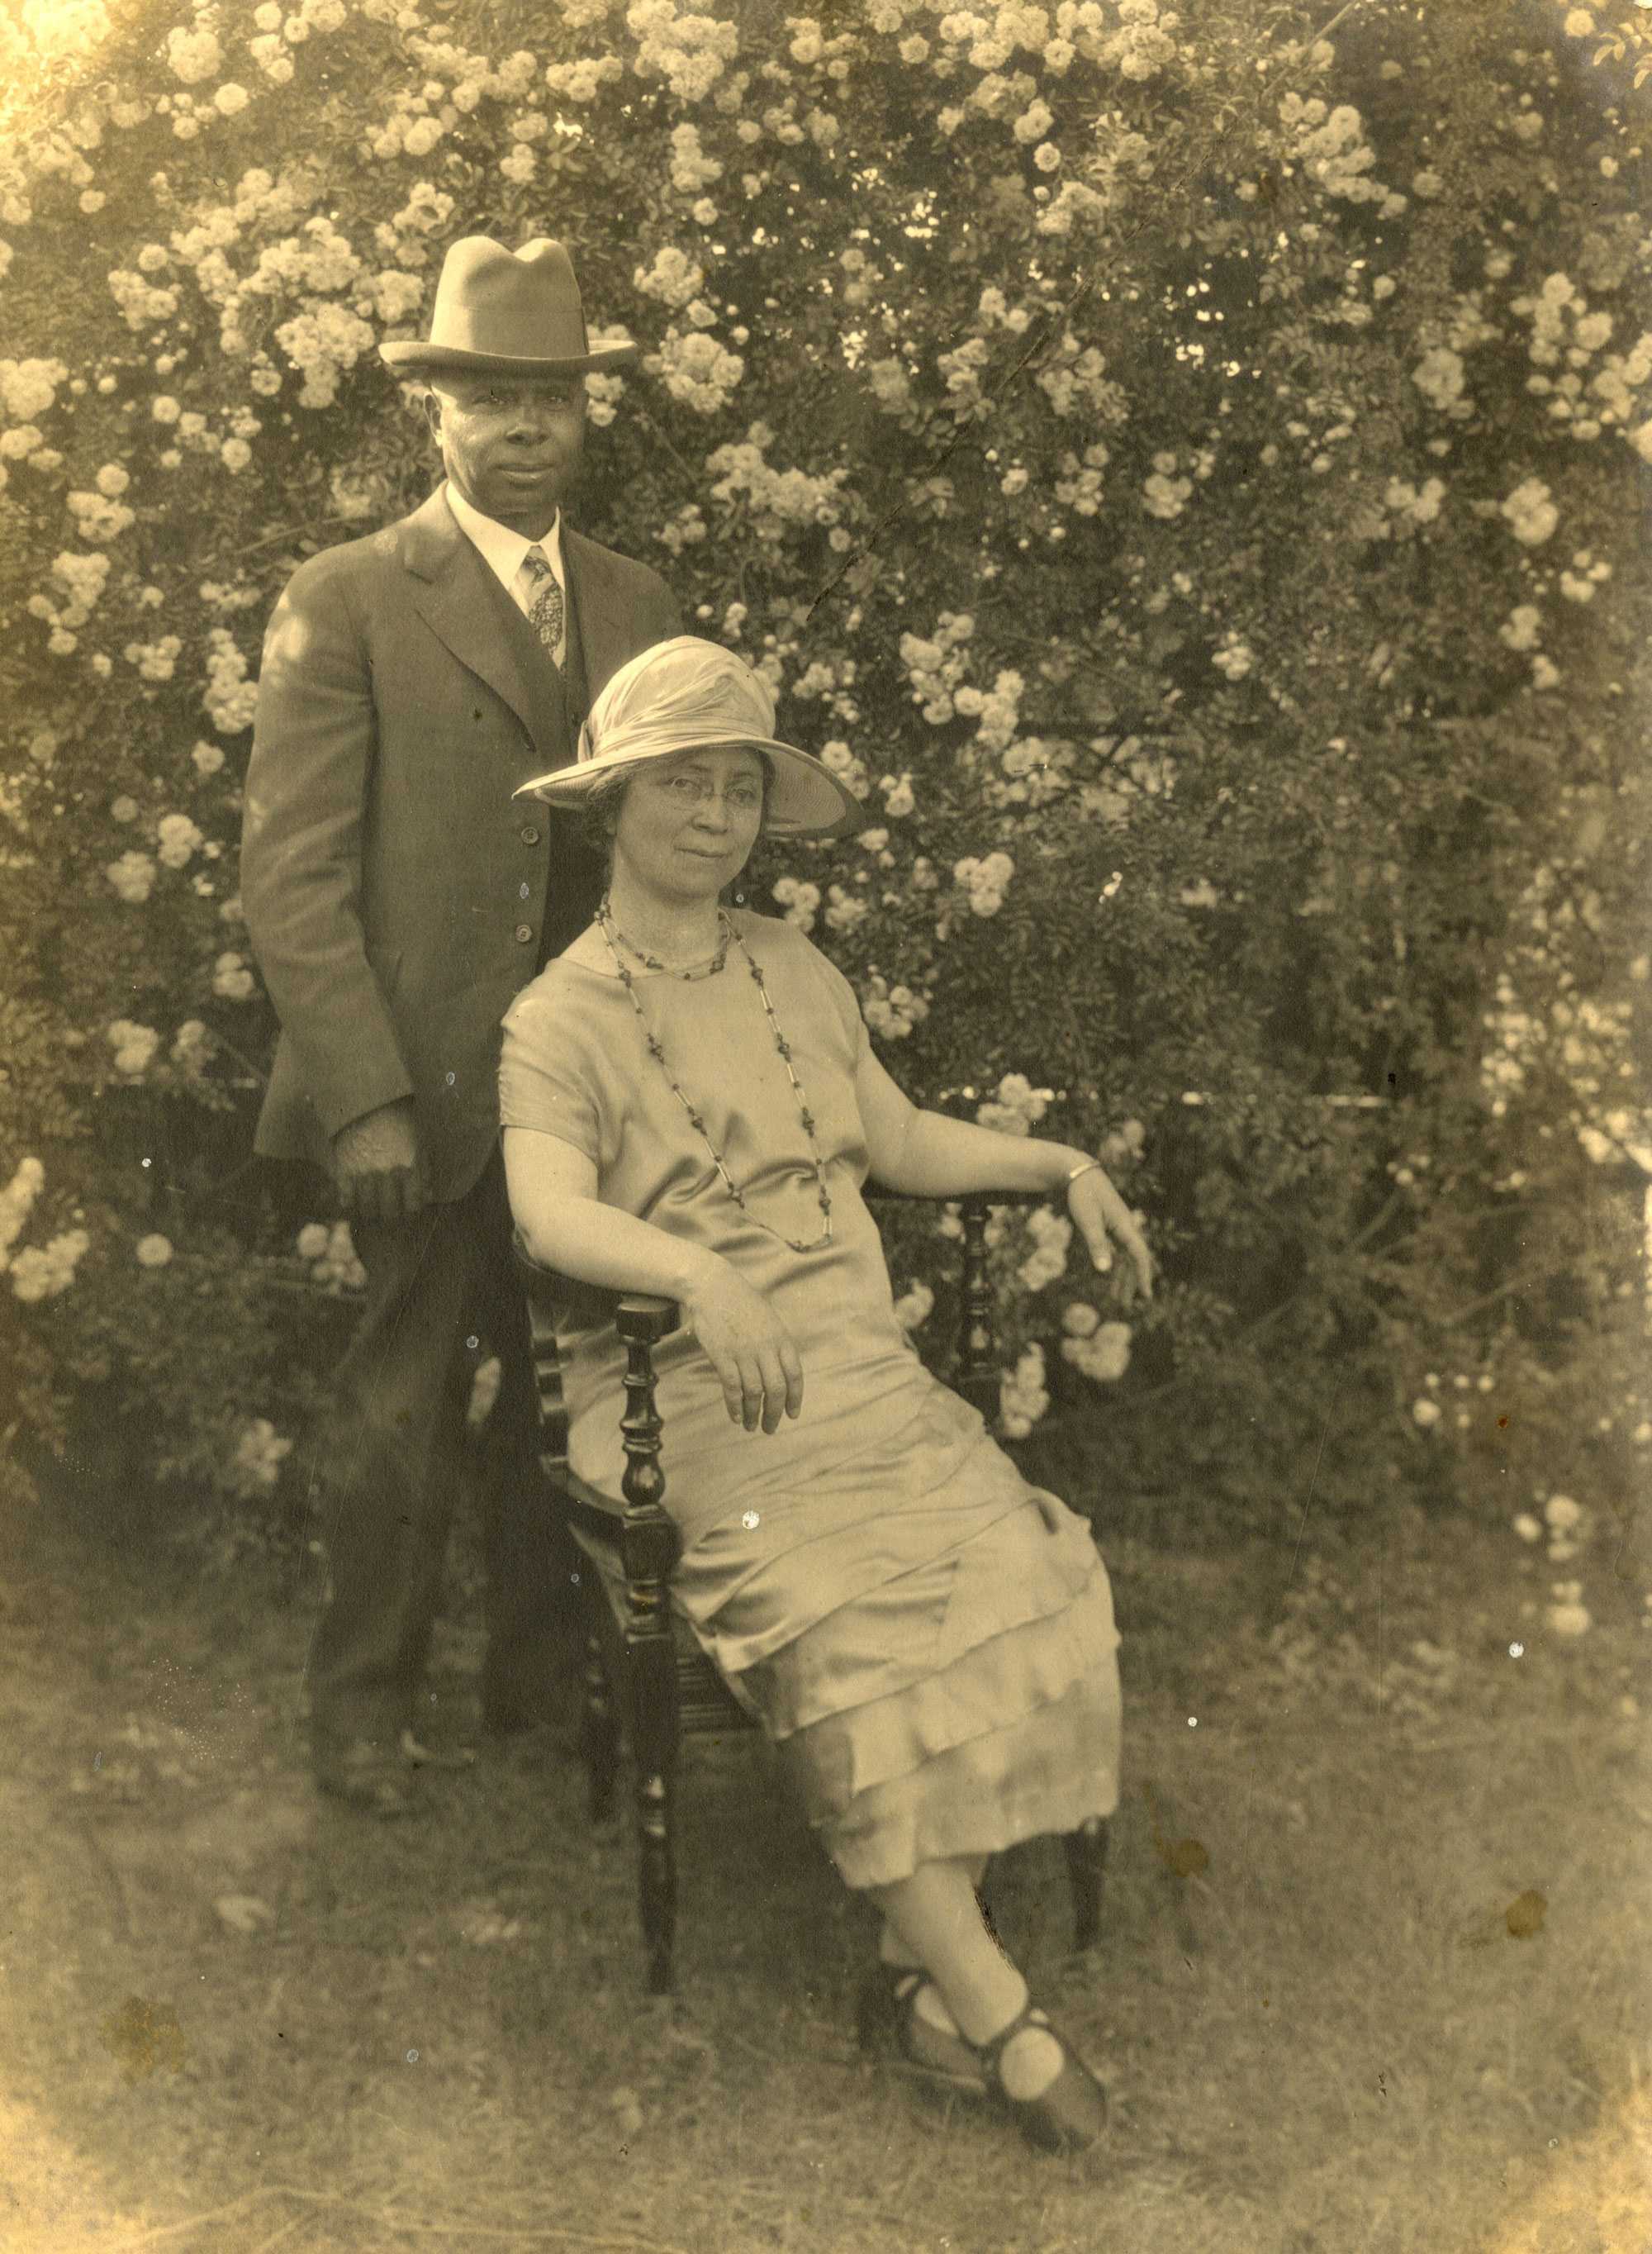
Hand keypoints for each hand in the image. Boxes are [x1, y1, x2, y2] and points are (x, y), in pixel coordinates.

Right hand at [332, 1098, 425, 1223]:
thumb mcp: (420, 1141)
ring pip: (367, 1210)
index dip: (412, 1211)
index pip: (414, 1206)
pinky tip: (352, 1202)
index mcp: (411, 1168)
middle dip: (391, 1216)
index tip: (407, 1209)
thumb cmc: (398, 1119)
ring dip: (370, 1212)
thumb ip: (424, 1170)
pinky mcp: (343, 1171)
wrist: (366, 1101)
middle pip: (390, 1213)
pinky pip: (345, 1199)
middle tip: (388, 1213)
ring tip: (370, 1210)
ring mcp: (364, 1175)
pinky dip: (348, 1204)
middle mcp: (388, 1175)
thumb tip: (428, 1197)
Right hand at [682, 1259, 804, 1434]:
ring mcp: (744, 1352)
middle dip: (774, 1414)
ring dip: (753, 1414)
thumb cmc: (742, 1304)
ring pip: (754, 1393)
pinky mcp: (722, 1356)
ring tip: (751, 1426)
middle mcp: (766, 1348)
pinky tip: (735, 1416)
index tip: (792, 1415)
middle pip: (776, 1390)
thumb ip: (777, 1346)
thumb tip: (782, 1375)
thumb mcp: (769, 1321)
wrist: (714, 1287)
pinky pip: (732, 1388)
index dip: (795, 1399)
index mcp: (781, 1339)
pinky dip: (735, 1406)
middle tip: (770, 1428)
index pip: (795, 1376)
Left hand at [1067, 1164, 1154, 1302]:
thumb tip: (1105, 1271)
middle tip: (1126, 1305)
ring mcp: (1118, 1227)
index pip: (1139, 1254)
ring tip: (1117, 1298)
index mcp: (1124, 1225)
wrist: (1077, 1172)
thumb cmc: (1082, 1194)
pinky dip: (1114, 1265)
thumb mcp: (1087, 1220)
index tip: (1145, 1294)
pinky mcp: (1109, 1227)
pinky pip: (1116, 1250)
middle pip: (1133, 1259)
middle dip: (1131, 1282)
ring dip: (1122, 1277)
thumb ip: (1096, 1245)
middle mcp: (1125, 1227)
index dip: (1143, 1275)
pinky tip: (1110, 1277)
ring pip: (1125, 1257)